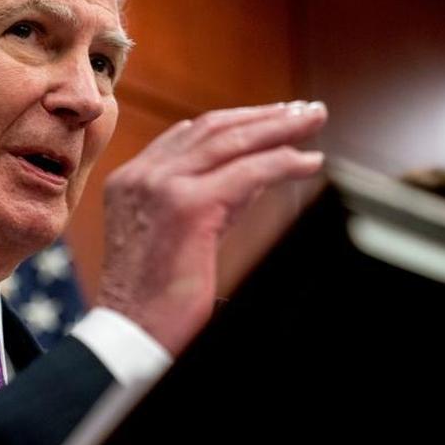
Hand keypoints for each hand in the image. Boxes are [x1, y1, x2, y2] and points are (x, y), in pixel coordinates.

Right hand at [95, 101, 326, 354]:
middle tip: (304, 110)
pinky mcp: (188, 207)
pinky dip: (283, 162)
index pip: (190, 134)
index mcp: (132, 180)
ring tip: (313, 120)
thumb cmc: (154, 298)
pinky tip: (309, 162)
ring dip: (279, 127)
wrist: (131, 333)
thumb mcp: (180, 234)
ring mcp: (162, 187)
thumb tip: (256, 171)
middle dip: (263, 115)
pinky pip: (247, 173)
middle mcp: (142, 176)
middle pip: (212, 128)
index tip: (272, 116)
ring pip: (231, 141)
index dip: (236, 121)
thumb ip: (210, 198)